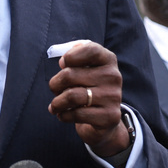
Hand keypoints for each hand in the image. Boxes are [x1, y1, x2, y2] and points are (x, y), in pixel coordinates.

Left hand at [47, 41, 127, 156]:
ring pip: (71, 96)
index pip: (90, 50)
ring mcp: (113, 97)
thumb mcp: (84, 68)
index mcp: (108, 60)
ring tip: (55, 105)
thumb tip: (63, 62)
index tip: (62, 64)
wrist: (104, 118)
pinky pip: (76, 114)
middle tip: (55, 90)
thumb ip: (73, 57)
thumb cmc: (87, 87)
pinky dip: (63, 116)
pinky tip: (64, 115)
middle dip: (54, 84)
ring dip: (56, 103)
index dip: (70, 56)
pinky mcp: (109, 116)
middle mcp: (113, 76)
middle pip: (69, 75)